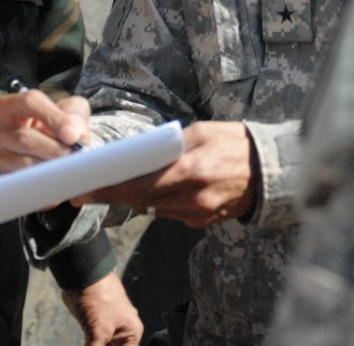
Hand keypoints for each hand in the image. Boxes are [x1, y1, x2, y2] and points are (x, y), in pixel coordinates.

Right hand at [0, 87, 90, 172]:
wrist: (54, 145)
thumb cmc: (58, 124)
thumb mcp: (70, 111)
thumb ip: (74, 116)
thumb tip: (73, 134)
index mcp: (10, 105)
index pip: (29, 103)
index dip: (53, 118)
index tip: (71, 135)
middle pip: (24, 138)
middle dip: (54, 148)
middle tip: (73, 153)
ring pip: (24, 163)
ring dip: (50, 166)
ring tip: (66, 164)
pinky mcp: (3, 176)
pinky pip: (24, 181)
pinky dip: (44, 180)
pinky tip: (56, 175)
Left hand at [61, 272, 142, 345]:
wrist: (80, 274)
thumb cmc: (96, 298)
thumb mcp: (98, 331)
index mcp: (131, 332)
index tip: (100, 345)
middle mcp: (122, 331)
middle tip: (94, 343)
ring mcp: (108, 328)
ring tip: (89, 342)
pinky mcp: (94, 326)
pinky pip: (93, 344)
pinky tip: (85, 343)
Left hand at [72, 121, 256, 227]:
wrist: (271, 171)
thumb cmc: (234, 142)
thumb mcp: (201, 132)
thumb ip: (169, 144)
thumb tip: (138, 153)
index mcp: (190, 170)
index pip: (138, 184)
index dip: (107, 188)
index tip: (82, 189)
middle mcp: (191, 198)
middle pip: (140, 200)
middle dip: (111, 194)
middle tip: (83, 190)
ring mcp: (197, 214)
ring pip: (153, 208)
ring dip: (132, 197)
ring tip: (111, 184)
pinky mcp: (202, 222)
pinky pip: (170, 212)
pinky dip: (157, 201)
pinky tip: (151, 188)